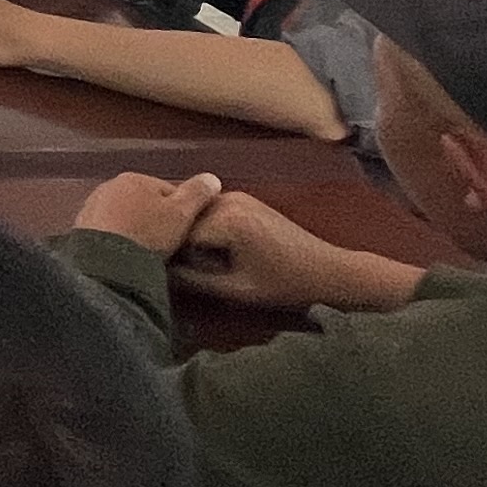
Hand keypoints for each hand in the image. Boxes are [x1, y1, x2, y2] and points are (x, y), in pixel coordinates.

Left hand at [70, 169, 222, 258]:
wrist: (106, 262)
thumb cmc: (148, 234)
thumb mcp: (181, 214)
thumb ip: (197, 194)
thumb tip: (211, 178)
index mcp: (135, 178)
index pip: (167, 191)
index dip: (181, 212)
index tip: (184, 232)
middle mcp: (109, 186)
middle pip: (143, 202)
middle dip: (154, 219)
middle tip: (165, 243)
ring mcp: (91, 206)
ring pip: (124, 216)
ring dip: (134, 229)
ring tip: (144, 250)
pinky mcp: (80, 228)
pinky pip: (108, 231)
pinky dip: (117, 239)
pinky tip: (124, 254)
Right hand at [169, 190, 429, 313]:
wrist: (328, 270)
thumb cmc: (285, 284)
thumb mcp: (235, 289)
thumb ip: (193, 280)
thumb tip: (159, 273)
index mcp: (225, 219)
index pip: (175, 234)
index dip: (169, 257)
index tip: (169, 276)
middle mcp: (227, 199)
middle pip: (181, 219)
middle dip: (176, 242)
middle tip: (176, 268)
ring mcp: (236, 196)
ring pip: (192, 215)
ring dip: (188, 235)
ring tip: (192, 262)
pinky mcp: (243, 200)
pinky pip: (208, 212)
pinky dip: (202, 230)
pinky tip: (209, 252)